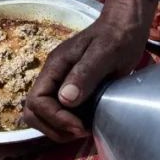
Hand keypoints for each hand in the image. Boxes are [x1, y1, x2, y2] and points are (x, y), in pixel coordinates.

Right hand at [22, 0, 157, 142]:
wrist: (126, 29)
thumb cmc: (117, 37)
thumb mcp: (104, 52)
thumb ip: (85, 73)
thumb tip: (65, 98)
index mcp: (55, 68)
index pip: (37, 101)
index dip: (55, 118)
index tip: (79, 126)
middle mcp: (54, 79)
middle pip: (33, 113)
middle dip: (54, 128)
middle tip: (80, 131)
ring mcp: (62, 87)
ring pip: (45, 118)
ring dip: (61, 130)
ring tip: (85, 129)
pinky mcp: (74, 95)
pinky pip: (62, 117)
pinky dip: (71, 127)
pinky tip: (90, 124)